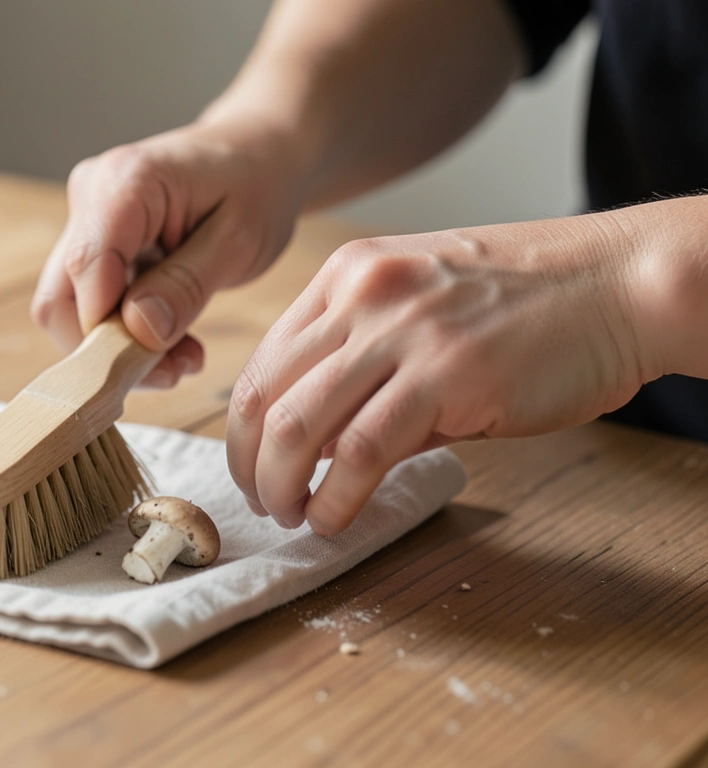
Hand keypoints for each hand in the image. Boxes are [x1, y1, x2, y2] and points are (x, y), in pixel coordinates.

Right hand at [31, 119, 302, 387]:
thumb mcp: (240, 240)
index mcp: (126, 182)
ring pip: (71, 310)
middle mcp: (90, 196)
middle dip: (111, 352)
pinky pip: (90, 305)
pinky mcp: (93, 245)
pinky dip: (127, 334)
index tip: (162, 366)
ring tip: (185, 357)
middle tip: (177, 370)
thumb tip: (138, 330)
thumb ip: (187, 284)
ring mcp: (85, 220)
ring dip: (122, 348)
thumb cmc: (256, 185)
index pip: (86, 268)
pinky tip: (174, 340)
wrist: (257, 155)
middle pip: (60, 299)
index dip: (110, 331)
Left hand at [226, 215, 657, 534]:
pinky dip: (336, 497)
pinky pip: (362, 451)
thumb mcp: (424, 313)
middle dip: (248, 464)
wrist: (623, 283)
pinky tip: (334, 519)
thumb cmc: (534, 303)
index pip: (264, 360)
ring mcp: (401, 332)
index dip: (244, 426)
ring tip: (292, 516)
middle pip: (262, 395)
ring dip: (280, 485)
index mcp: (349, 275)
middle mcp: (362, 295)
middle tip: (263, 502)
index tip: (253, 465)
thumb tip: (323, 447)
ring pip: (297, 424)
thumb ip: (366, 371)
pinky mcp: (445, 375)